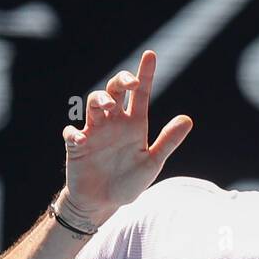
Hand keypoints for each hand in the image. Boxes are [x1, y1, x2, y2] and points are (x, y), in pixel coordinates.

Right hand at [60, 50, 192, 224]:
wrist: (104, 203)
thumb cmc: (128, 182)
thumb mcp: (152, 163)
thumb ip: (167, 141)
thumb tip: (187, 119)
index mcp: (134, 125)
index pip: (140, 94)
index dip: (145, 74)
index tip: (151, 55)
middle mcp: (113, 123)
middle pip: (113, 91)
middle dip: (120, 81)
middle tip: (131, 83)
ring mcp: (93, 132)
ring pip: (92, 104)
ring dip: (99, 100)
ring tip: (109, 107)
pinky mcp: (76, 146)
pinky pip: (71, 133)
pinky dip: (75, 134)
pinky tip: (82, 140)